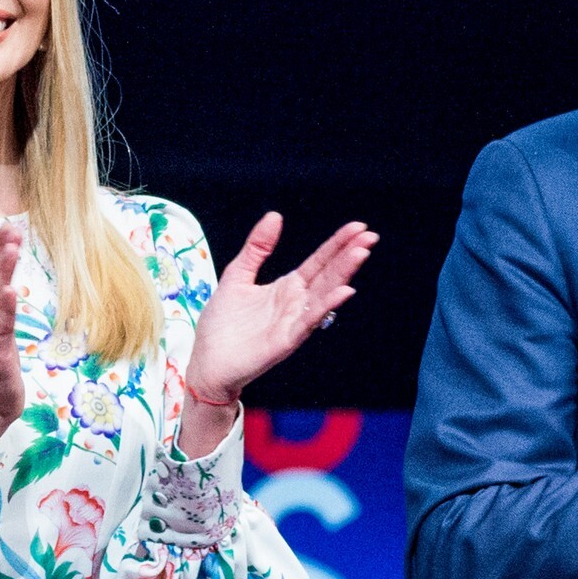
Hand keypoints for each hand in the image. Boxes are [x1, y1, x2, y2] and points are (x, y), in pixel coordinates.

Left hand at [178, 213, 372, 456]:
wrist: (207, 363)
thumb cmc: (221, 325)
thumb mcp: (237, 275)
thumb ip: (257, 248)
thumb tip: (275, 215)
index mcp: (287, 287)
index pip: (319, 261)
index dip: (337, 244)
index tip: (358, 227)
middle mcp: (296, 304)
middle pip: (328, 275)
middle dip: (349, 255)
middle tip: (370, 236)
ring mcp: (293, 322)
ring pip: (324, 294)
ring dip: (343, 274)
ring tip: (360, 253)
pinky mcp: (285, 341)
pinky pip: (309, 321)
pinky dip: (326, 306)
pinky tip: (343, 291)